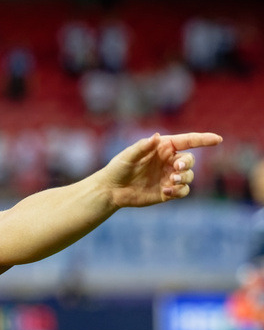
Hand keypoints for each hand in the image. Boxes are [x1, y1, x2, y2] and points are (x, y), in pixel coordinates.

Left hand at [101, 132, 221, 208]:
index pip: (187, 141)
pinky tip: (166, 191)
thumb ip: (142, 147)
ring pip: (189, 176)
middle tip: (176, 168)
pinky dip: (179, 191)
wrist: (111, 189)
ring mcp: (169, 177)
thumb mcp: (128, 156)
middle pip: (189, 160)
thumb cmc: (118, 168)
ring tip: (171, 180)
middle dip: (187, 163)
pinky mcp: (167, 191)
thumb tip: (157, 137)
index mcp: (163, 148)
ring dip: (184, 178)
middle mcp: (169, 162)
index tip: (217, 139)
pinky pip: (183, 191)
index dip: (203, 139)